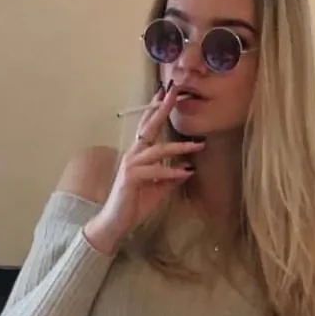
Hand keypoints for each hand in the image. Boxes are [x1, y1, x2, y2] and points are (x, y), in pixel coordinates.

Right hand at [84, 82, 204, 253]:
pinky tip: (185, 172)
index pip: (147, 128)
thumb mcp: (158, 189)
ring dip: (179, 147)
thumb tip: (187, 169)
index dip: (155, 109)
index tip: (165, 93)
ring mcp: (130, 165)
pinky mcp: (131, 178)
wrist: (116, 223)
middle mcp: (133, 155)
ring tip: (197, 145)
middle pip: (148, 128)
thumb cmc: (134, 205)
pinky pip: (155, 171)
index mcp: (138, 154)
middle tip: (173, 93)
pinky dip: (171, 172)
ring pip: (157, 150)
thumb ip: (170, 178)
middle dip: (161, 109)